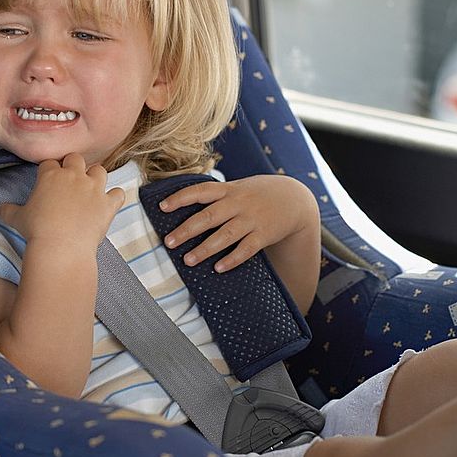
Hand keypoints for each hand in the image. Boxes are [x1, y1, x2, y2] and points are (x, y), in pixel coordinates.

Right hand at [0, 153, 125, 251]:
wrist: (61, 247)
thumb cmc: (37, 231)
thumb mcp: (17, 219)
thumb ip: (8, 210)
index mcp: (51, 175)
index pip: (50, 163)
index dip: (49, 170)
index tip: (48, 178)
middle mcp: (74, 176)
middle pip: (76, 159)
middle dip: (73, 166)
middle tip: (70, 180)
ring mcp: (94, 188)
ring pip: (100, 170)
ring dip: (95, 177)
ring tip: (90, 187)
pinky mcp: (107, 204)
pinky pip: (117, 193)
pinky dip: (114, 197)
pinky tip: (109, 202)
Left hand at [160, 174, 314, 272]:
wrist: (294, 199)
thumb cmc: (256, 195)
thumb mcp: (237, 187)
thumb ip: (215, 195)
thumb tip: (182, 204)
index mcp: (228, 190)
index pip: (201, 191)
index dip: (180, 198)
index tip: (162, 207)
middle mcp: (238, 203)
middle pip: (209, 216)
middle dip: (187, 230)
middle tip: (168, 242)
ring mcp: (252, 219)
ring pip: (226, 235)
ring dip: (206, 249)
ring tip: (188, 260)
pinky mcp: (264, 234)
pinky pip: (247, 249)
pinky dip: (232, 259)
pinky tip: (218, 268)